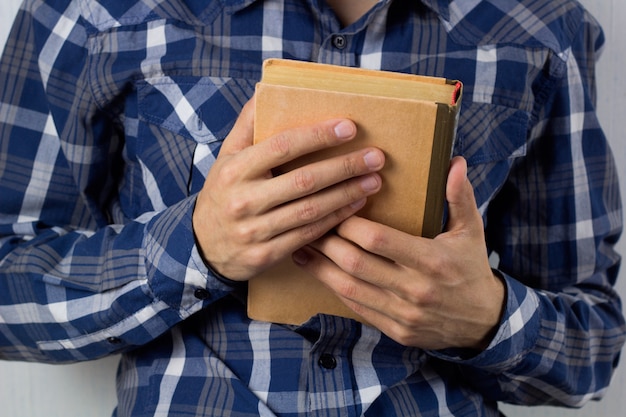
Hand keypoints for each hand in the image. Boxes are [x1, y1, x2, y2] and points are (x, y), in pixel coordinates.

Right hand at [193, 98, 384, 280]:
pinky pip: (308, 235)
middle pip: (303, 180)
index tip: (349, 128)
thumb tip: (266, 88)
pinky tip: (355, 206)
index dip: (318, 136)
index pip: (282, 146)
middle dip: (344, 167)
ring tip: (374, 181)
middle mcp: (243, 199)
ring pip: (310, 210)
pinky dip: (335, 220)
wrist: (202, 246)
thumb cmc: (223, 193)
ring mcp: (254, 230)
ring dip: (347, 194)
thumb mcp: (227, 157)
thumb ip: (248, 125)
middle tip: (376, 157)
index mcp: (235, 169)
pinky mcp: (265, 255)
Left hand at [293, 157, 504, 349]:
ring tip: (299, 247)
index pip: (378, 239)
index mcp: (432, 261)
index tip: (333, 206)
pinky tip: (319, 272)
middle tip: (306, 223)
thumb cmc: (471, 268)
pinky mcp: (395, 330)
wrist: (483, 322)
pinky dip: (334, 289)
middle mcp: (415, 290)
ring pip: (349, 288)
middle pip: (356, 263)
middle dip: (326, 242)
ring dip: (320, 267)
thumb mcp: (472, 231)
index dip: (349, 223)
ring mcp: (403, 314)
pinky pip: (356, 307)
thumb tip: (455, 161)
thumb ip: (459, 197)